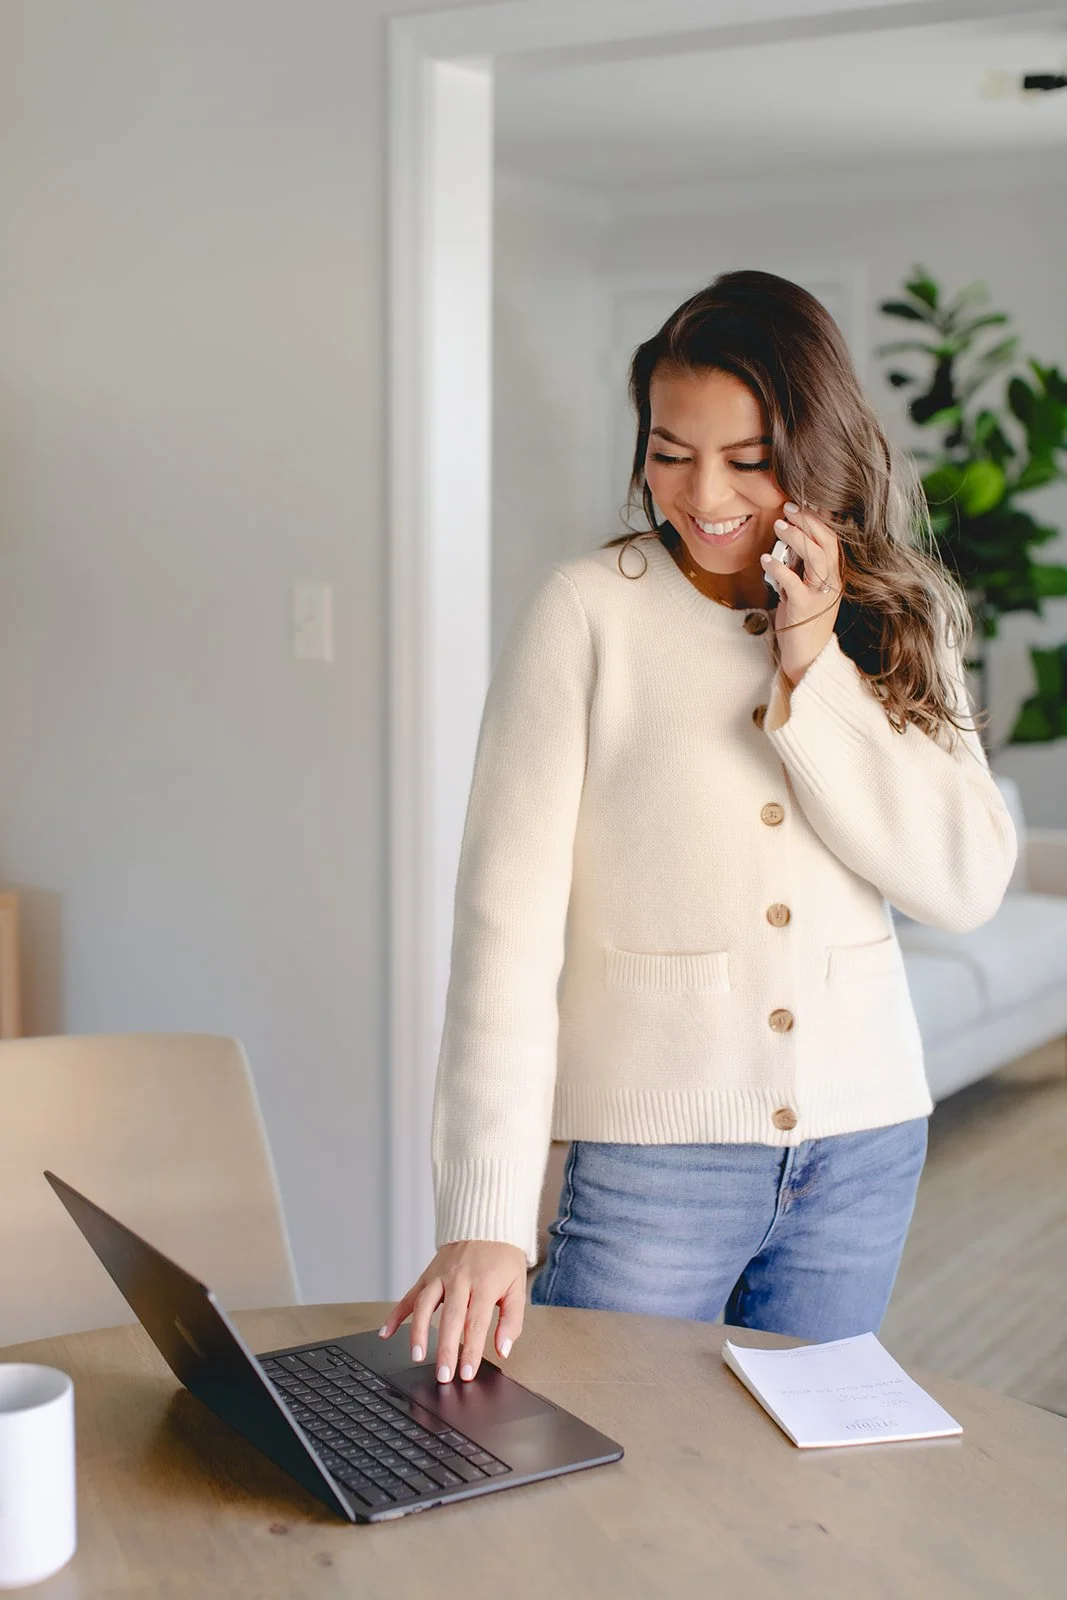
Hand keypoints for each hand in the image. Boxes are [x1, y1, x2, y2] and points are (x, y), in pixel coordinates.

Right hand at [379, 1240, 528, 1383]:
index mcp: (484, 1284)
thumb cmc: (503, 1257)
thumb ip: (512, 1320)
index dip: (470, 1350)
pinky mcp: (428, 1274)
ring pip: (424, 1305)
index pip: (475, 1322)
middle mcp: (460, 1279)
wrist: (486, 1222)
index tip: (466, 1373)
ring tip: (415, 1356)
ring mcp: (440, 1276)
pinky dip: (395, 1314)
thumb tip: (503, 1349)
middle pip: (449, 1318)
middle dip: (444, 1349)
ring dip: (417, 1332)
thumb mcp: (518, 1286)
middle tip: (442, 1375)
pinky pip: (409, 1295)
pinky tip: (386, 1332)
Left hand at [760, 502, 843, 685]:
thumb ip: (799, 567)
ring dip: (797, 538)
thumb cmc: (803, 622)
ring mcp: (821, 594)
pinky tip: (766, 559)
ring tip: (779, 525)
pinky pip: (793, 582)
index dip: (818, 518)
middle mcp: (832, 582)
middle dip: (808, 520)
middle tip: (788, 507)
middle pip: (828, 542)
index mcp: (833, 575)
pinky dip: (779, 568)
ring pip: (816, 557)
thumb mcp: (803, 589)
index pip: (832, 539)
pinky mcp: (805, 608)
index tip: (801, 503)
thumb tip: (786, 542)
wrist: (808, 657)